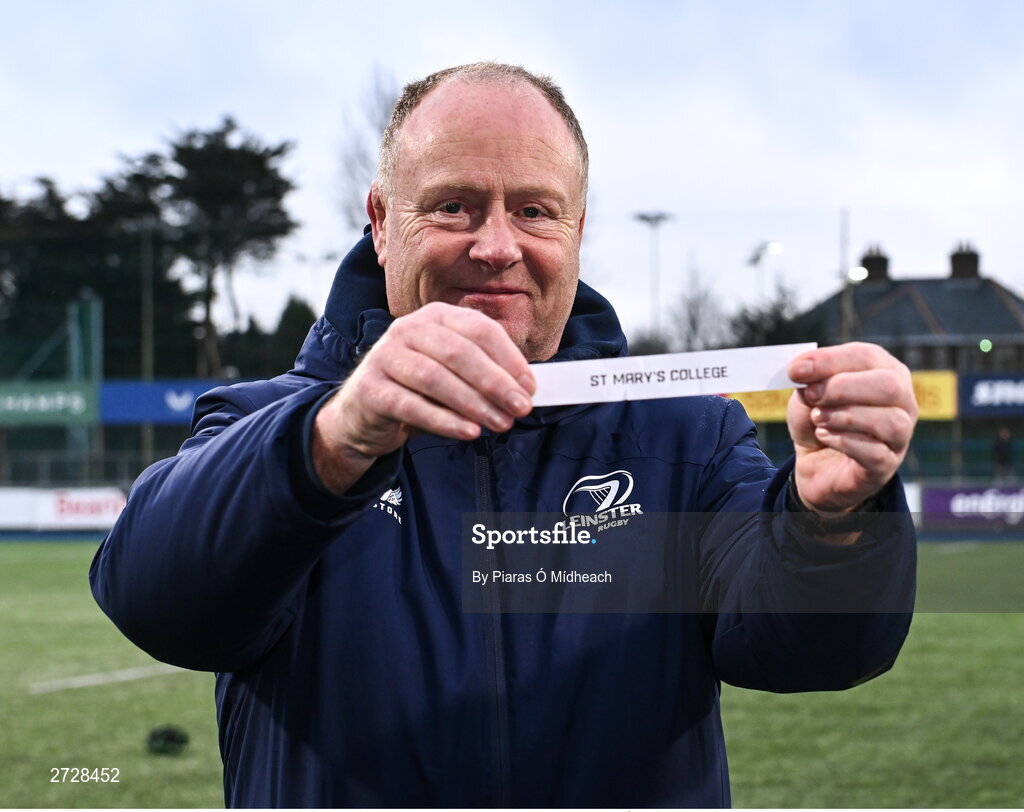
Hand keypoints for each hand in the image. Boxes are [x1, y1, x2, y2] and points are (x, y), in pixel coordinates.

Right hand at [312, 302, 535, 493]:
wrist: (364, 414)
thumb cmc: (418, 391)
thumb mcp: (453, 376)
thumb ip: (485, 376)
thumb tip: (525, 390)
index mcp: (436, 317)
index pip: (480, 330)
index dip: (509, 358)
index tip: (530, 387)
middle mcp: (408, 329)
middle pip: (459, 352)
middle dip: (495, 382)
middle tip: (520, 408)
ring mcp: (385, 356)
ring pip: (435, 378)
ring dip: (473, 403)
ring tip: (499, 424)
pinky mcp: (370, 388)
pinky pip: (411, 405)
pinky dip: (444, 421)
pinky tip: (468, 432)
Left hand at [787, 342, 917, 513]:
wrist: (816, 464)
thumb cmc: (818, 420)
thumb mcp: (807, 396)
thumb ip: (809, 381)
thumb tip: (804, 371)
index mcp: (884, 371)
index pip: (867, 356)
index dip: (830, 361)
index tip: (796, 371)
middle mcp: (901, 401)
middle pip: (889, 385)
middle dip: (842, 388)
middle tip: (811, 396)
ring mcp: (900, 436)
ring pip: (890, 421)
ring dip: (845, 417)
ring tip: (817, 419)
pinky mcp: (887, 465)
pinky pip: (875, 453)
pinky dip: (844, 442)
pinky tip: (824, 437)